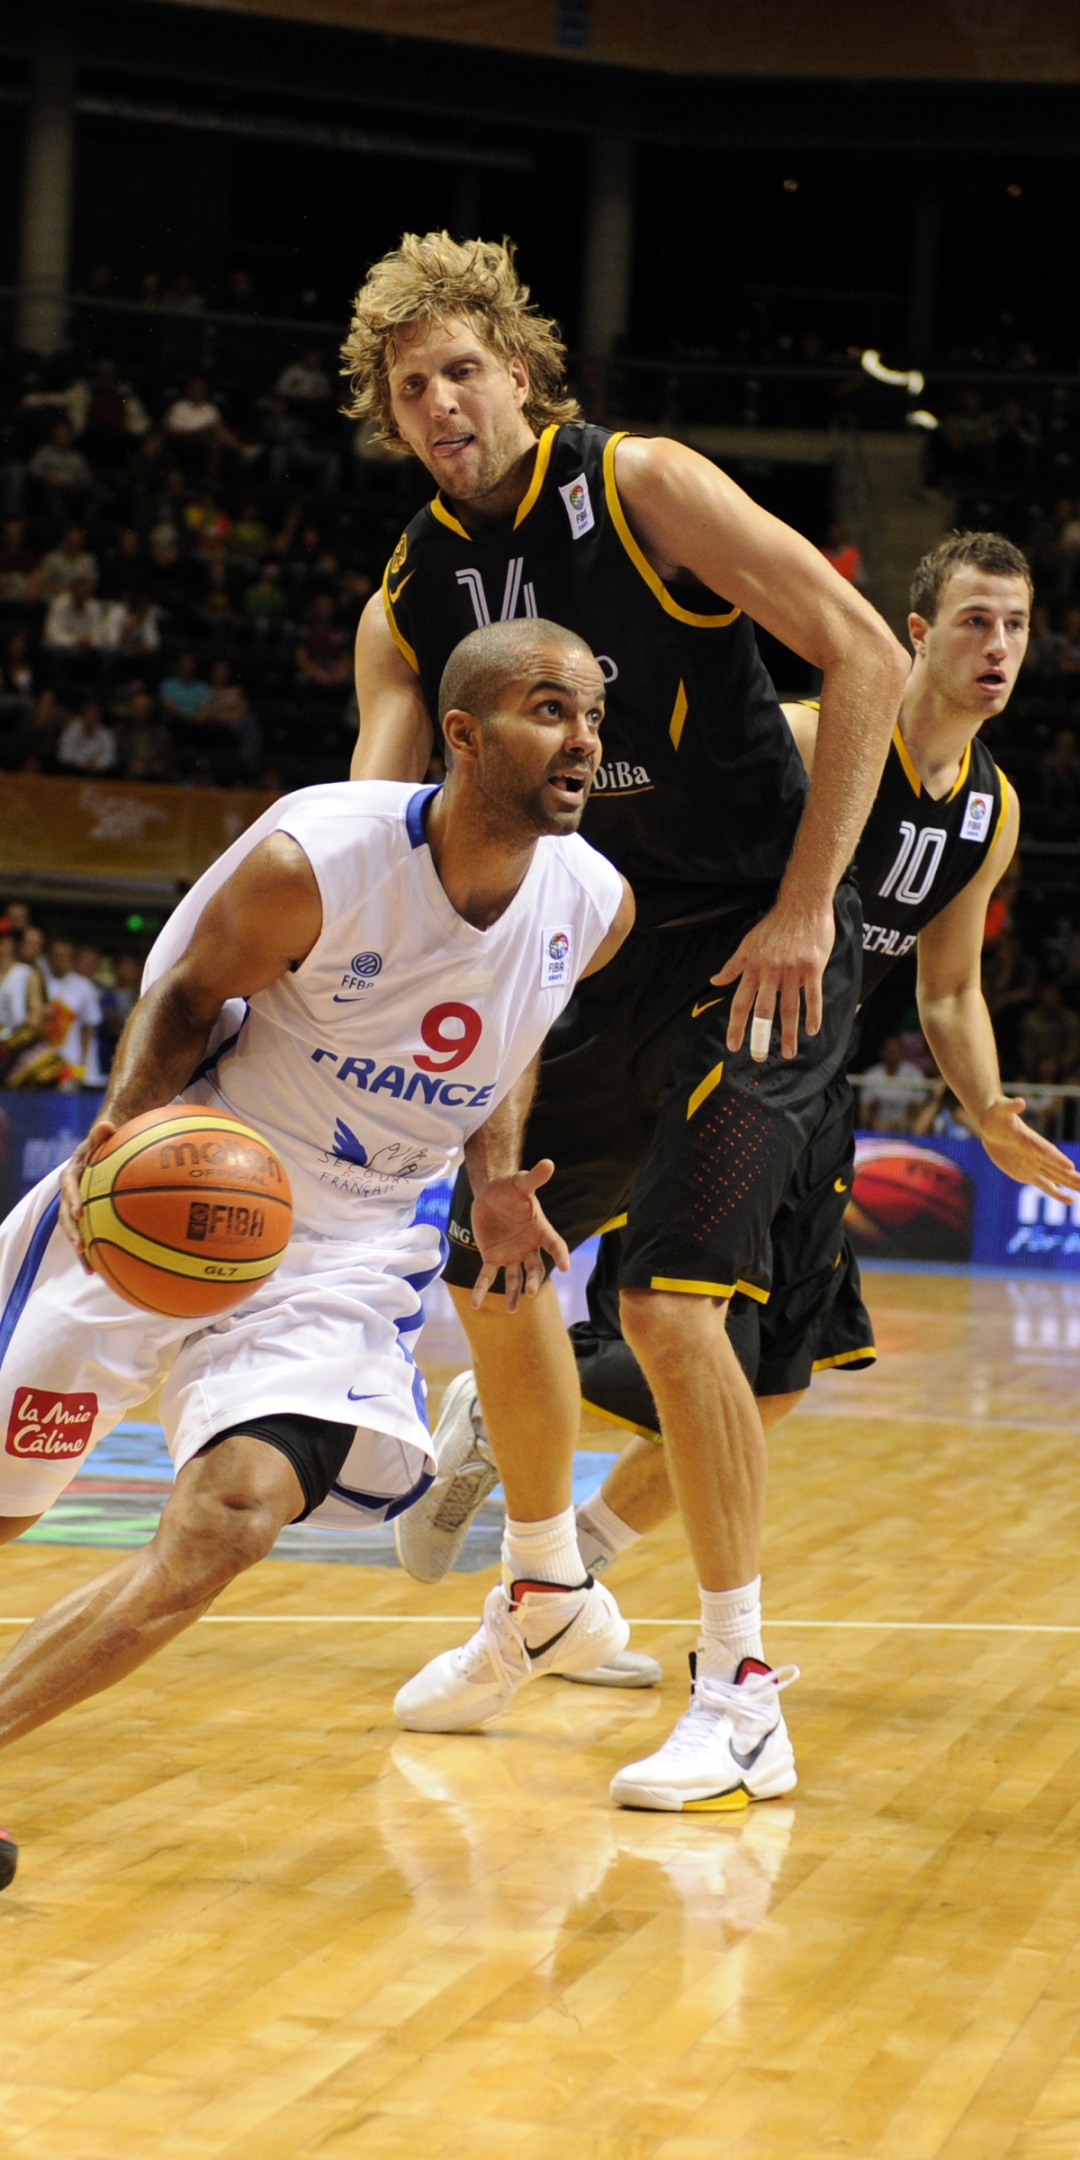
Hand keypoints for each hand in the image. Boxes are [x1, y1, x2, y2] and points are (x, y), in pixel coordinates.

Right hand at [59, 1116, 115, 1266]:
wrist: (102, 1149)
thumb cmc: (104, 1142)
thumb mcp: (102, 1136)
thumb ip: (102, 1133)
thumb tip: (107, 1124)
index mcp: (72, 1174)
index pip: (69, 1187)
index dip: (73, 1200)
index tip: (80, 1212)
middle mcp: (71, 1193)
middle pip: (67, 1215)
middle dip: (73, 1232)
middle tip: (82, 1247)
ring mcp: (78, 1206)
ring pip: (76, 1230)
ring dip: (82, 1249)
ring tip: (90, 1268)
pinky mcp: (88, 1216)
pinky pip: (90, 1234)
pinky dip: (96, 1250)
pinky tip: (104, 1269)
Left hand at [469, 1158, 569, 1313]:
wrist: (490, 1194)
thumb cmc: (510, 1188)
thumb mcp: (521, 1183)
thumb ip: (534, 1178)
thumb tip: (548, 1163)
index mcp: (540, 1230)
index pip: (555, 1245)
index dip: (561, 1255)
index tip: (565, 1266)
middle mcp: (529, 1247)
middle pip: (535, 1267)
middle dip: (532, 1280)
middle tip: (529, 1291)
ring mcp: (512, 1254)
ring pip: (514, 1278)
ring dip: (513, 1293)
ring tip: (511, 1310)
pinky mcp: (493, 1257)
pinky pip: (488, 1276)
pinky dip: (482, 1290)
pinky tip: (475, 1304)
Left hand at [711, 895, 835, 1060]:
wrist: (802, 905)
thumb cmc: (774, 925)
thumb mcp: (747, 944)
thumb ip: (733, 966)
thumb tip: (715, 981)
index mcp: (753, 968)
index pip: (741, 1002)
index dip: (736, 1025)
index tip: (732, 1045)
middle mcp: (770, 971)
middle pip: (763, 1010)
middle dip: (760, 1036)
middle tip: (758, 1056)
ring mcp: (792, 970)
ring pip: (789, 1007)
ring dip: (788, 1033)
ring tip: (788, 1053)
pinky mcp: (812, 967)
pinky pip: (812, 995)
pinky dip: (813, 1014)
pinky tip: (812, 1031)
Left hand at [978, 1097, 1079, 1200]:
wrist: (992, 1125)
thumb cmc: (996, 1114)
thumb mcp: (1001, 1108)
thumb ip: (1011, 1106)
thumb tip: (1020, 1101)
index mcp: (1031, 1140)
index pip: (1046, 1151)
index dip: (1056, 1159)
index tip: (1070, 1166)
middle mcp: (1036, 1154)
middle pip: (1056, 1167)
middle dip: (1070, 1175)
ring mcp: (1033, 1165)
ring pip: (1055, 1178)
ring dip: (1070, 1184)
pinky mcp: (1026, 1173)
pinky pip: (1044, 1185)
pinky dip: (1057, 1193)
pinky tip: (1070, 1200)